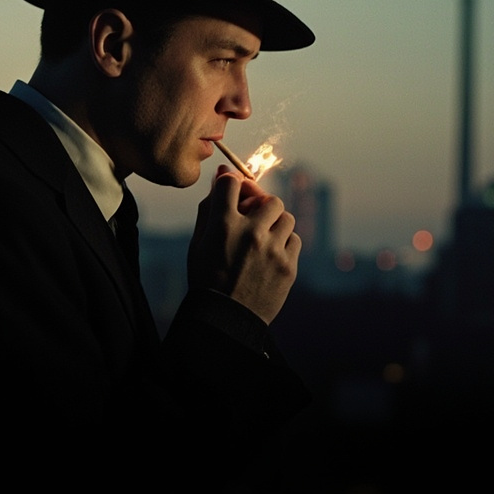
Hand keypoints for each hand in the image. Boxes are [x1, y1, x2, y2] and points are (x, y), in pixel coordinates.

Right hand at [188, 165, 300, 324]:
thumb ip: (209, 205)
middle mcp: (250, 233)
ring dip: (275, 224)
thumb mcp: (198, 241)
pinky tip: (270, 256)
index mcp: (223, 225)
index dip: (233, 183)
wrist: (226, 319)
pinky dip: (284, 244)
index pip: (232, 182)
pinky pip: (295, 239)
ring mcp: (272, 250)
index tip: (234, 191)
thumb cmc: (207, 277)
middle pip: (269, 198)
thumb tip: (222, 175)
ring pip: (286, 217)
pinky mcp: (288, 266)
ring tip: (262, 241)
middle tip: (253, 219)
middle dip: (262, 206)